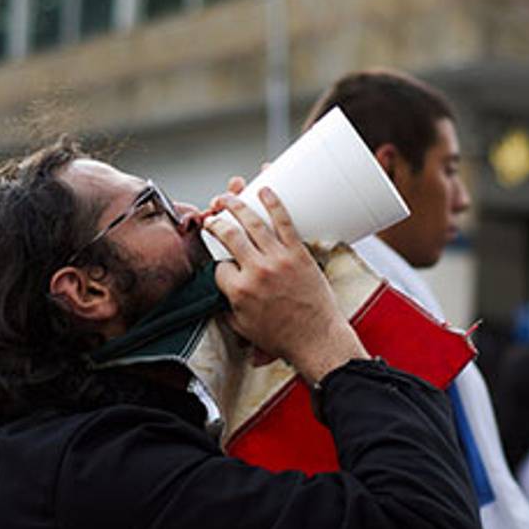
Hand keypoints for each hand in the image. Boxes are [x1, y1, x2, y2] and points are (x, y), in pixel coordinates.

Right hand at [205, 187, 367, 381]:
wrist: (316, 339)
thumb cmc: (284, 337)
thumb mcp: (243, 328)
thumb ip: (227, 309)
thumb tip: (220, 296)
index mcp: (239, 291)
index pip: (219, 266)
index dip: (219, 264)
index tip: (224, 266)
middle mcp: (256, 271)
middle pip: (228, 235)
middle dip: (216, 221)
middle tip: (213, 216)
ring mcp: (278, 260)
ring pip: (253, 223)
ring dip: (237, 204)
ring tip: (229, 196)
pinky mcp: (298, 254)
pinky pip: (284, 222)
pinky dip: (273, 204)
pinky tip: (265, 190)